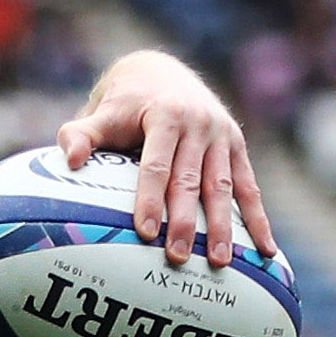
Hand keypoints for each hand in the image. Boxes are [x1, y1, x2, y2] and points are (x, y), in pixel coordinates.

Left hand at [56, 51, 274, 269]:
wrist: (160, 74)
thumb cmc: (123, 105)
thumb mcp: (100, 114)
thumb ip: (79, 135)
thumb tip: (70, 159)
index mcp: (165, 116)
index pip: (156, 165)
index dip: (151, 199)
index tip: (146, 232)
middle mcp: (199, 125)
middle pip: (191, 180)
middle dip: (186, 221)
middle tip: (177, 257)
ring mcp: (221, 136)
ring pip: (224, 187)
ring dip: (224, 226)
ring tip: (219, 262)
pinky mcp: (237, 147)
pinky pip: (249, 187)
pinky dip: (257, 219)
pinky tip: (265, 250)